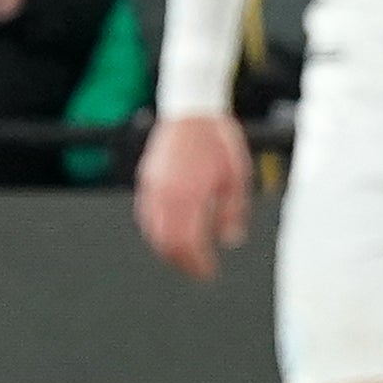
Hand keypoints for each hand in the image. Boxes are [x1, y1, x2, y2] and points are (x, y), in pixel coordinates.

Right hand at [134, 113, 251, 281]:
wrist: (193, 110)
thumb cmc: (216, 139)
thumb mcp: (236, 178)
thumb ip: (232, 212)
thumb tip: (230, 239)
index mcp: (188, 196)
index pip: (187, 243)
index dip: (197, 263)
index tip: (208, 273)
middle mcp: (165, 194)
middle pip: (166, 243)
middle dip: (181, 261)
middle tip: (197, 269)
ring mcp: (152, 187)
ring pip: (152, 231)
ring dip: (167, 248)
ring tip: (185, 255)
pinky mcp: (146, 179)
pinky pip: (146, 214)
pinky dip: (157, 230)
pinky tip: (170, 232)